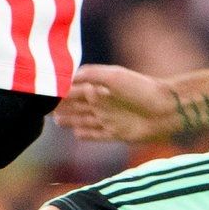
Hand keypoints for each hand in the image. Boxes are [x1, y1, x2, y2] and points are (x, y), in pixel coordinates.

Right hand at [54, 64, 177, 143]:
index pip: (76, 89)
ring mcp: (110, 118)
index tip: (44, 92)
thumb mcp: (114, 77)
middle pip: (78, 105)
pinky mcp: (117, 133)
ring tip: (56, 121)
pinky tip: (77, 134)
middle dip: (63, 107)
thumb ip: (91, 74)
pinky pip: (97, 134)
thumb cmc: (140, 89)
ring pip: (85, 120)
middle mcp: (105, 103)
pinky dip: (86, 134)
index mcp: (102, 87)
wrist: (165, 110)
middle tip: (43, 110)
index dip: (61, 91)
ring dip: (71, 120)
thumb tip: (69, 77)